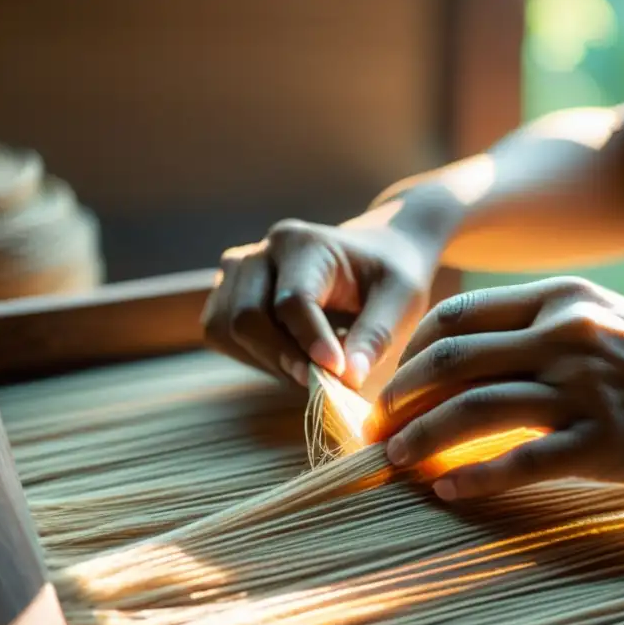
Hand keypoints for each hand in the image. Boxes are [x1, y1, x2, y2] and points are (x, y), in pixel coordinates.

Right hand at [202, 211, 436, 389]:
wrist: (375, 258)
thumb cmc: (389, 278)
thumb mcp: (401, 300)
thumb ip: (376, 336)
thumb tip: (348, 378)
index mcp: (304, 243)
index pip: (293, 300)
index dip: (312, 342)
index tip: (338, 374)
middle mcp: (262, 252)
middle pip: (248, 316)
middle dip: (284, 358)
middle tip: (324, 381)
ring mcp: (237, 271)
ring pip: (227, 328)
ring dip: (268, 360)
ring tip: (313, 368)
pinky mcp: (227, 293)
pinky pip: (222, 334)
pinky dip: (254, 356)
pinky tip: (292, 358)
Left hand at [366, 277, 623, 499]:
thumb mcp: (607, 319)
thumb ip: (544, 326)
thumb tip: (476, 351)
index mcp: (561, 299)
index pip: (457, 315)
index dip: (412, 350)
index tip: (393, 381)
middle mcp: (565, 336)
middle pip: (452, 361)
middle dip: (400, 395)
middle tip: (376, 425)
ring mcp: (584, 389)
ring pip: (473, 410)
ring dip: (421, 436)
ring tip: (394, 458)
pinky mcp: (603, 444)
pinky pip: (520, 462)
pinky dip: (475, 478)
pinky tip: (449, 490)